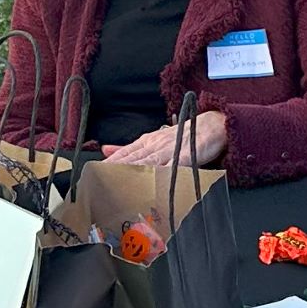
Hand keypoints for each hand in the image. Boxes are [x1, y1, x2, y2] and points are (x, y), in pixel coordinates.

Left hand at [102, 111, 227, 169]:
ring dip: (135, 171)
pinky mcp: (186, 157)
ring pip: (149, 162)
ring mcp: (171, 151)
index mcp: (146, 143)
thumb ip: (129, 148)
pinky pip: (174, 166)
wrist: (211, 126)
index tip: (95, 172)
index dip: (110, 163)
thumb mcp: (152, 140)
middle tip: (102, 180)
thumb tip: (105, 150)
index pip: (124, 154)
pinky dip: (164, 172)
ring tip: (120, 181)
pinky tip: (155, 181)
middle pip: (133, 158)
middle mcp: (155, 146)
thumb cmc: (182, 136)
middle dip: (117, 169)